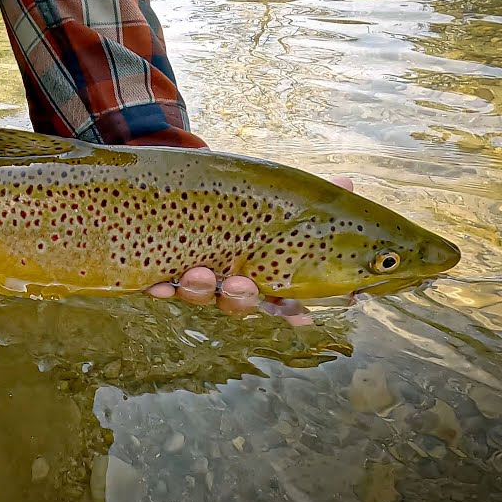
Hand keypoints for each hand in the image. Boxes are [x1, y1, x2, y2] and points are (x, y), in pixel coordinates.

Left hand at [145, 176, 355, 325]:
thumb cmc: (234, 198)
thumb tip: (345, 184)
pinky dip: (160, 287)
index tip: (303, 318)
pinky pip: (161, 286)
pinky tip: (156, 285)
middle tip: (242, 286)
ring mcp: (194, 277)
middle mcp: (227, 280)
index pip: (280, 297)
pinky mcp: (162, 269)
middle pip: (238, 302)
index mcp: (258, 269)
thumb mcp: (269, 194)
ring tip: (198, 274)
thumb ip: (305, 196)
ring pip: (200, 295)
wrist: (178, 183)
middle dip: (241, 298)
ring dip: (200, 290)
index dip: (292, 310)